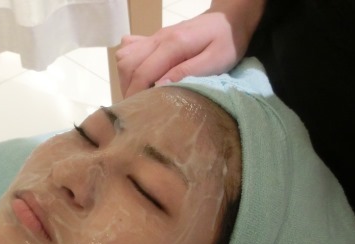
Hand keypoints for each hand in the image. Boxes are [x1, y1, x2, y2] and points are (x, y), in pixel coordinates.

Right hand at [116, 0, 265, 97]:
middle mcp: (159, 38)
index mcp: (173, 44)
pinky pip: (130, 49)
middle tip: (139, 107)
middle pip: (127, 65)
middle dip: (128, 89)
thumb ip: (188, 71)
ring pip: (124, 57)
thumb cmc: (228, 42)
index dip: (136, 95)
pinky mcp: (155, 38)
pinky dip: (130, 65)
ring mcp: (155, 37)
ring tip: (140, 94)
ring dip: (127, 78)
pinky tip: (141, 76)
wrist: (229, 19)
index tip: (138, 114)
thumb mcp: (216, 60)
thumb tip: (159, 86)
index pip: (142, 72)